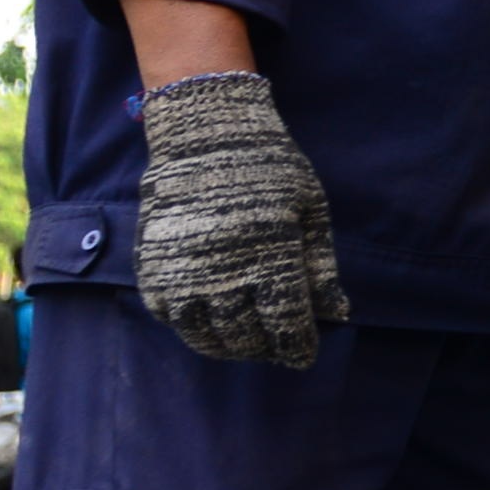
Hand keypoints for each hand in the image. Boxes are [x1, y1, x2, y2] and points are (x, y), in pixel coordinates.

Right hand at [133, 70, 348, 369]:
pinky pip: (170, 318)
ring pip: (204, 337)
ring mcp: (182, 273)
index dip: (298, 348)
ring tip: (245, 342)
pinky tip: (210, 319)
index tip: (303, 355)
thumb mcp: (311, 211)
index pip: (286, 325)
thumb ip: (321, 267)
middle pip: (245, 338)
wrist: (205, 134)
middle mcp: (223, 272)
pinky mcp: (152, 269)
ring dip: (229, 347)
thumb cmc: (269, 169)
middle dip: (266, 350)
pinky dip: (192, 327)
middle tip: (276, 346)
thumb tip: (337, 314)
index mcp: (270, 257)